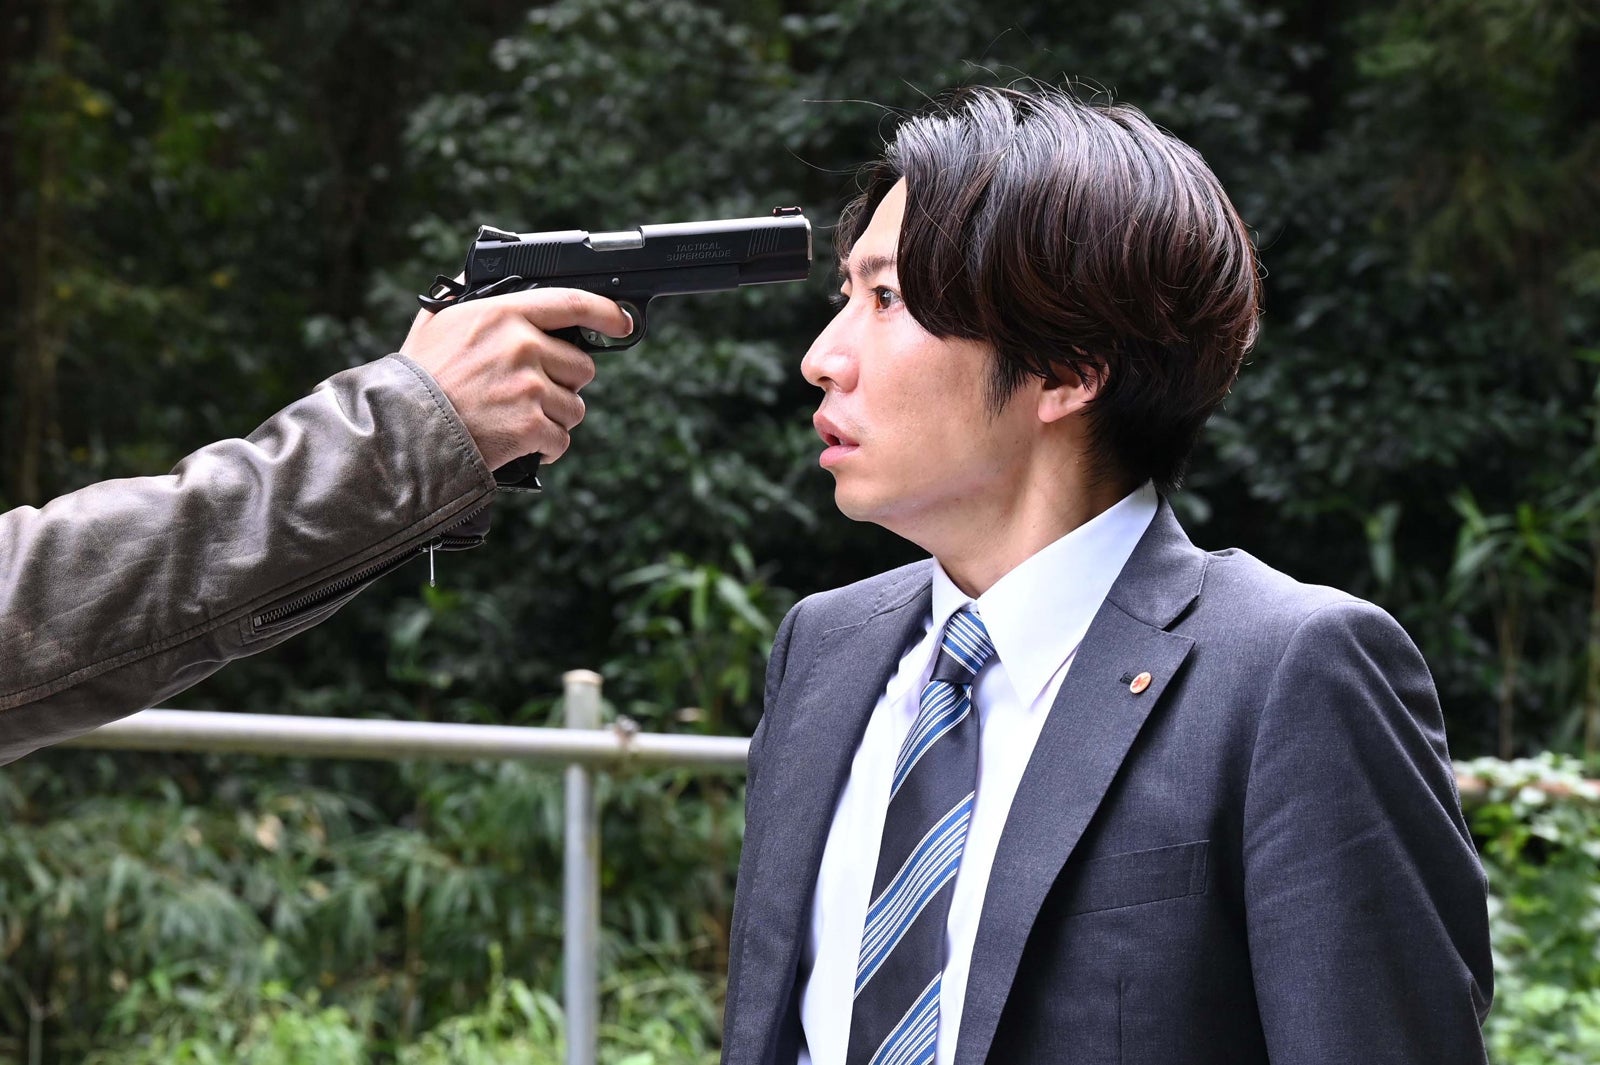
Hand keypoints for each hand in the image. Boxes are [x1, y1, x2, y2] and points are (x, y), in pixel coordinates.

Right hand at [400, 288, 631, 470]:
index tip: (622, 321)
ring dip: (554, 417)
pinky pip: (561, 439)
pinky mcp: (530, 426)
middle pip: (581, 365)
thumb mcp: (437, 321)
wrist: (402, 430)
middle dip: (563, 382)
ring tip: (517, 418)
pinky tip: (520, 442)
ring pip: (575, 406)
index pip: (572, 302)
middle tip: (529, 392)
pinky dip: (545, 447)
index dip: (606, 312)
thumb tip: (479, 269)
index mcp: (504, 312)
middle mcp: (522, 345)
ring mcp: (529, 387)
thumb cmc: (418, 377)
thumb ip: (467, 294)